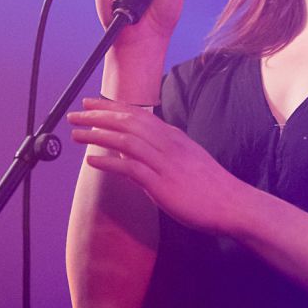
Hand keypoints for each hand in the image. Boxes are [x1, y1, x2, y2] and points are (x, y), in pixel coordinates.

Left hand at [68, 97, 246, 233]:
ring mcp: (165, 162)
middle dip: (99, 116)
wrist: (232, 204)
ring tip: (76, 133)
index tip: (91, 104)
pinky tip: (91, 160)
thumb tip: (136, 150)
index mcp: (173, 137)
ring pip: (126, 140)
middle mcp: (168, 144)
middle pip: (128, 122)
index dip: (112, 108)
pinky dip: (109, 162)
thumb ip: (162, 152)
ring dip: (98, 134)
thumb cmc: (210, 186)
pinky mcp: (162, 183)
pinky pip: (131, 168)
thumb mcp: (186, 159)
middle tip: (75, 114)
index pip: (138, 114)